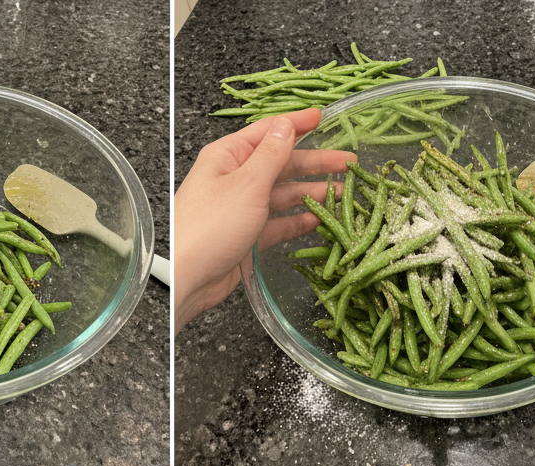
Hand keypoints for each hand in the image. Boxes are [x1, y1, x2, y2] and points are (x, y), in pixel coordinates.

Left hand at [174, 108, 355, 332]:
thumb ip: (271, 154)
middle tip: (348, 163)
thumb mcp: (246, 184)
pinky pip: (276, 224)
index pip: (267, 131)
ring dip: (310, 194)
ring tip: (341, 195)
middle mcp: (234, 179)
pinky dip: (296, 222)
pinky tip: (317, 221)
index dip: (296, 124)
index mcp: (228, 157)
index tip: (323, 117)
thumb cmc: (210, 226)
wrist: (186, 278)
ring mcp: (240, 209)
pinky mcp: (245, 237)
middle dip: (314, 163)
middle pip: (280, 164)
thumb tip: (286, 125)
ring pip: (281, 196)